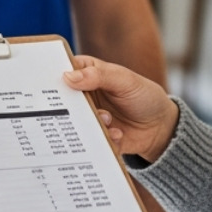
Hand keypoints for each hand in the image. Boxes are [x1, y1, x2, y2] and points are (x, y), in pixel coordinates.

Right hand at [63, 56, 179, 161]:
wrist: (160, 127)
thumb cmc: (144, 96)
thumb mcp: (125, 80)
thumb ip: (99, 76)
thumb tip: (68, 77)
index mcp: (87, 74)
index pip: (63, 71)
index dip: (54, 77)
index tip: (50, 84)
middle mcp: (83, 96)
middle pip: (63, 100)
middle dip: (67, 105)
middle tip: (75, 107)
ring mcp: (88, 117)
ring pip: (74, 122)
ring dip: (90, 121)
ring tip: (107, 119)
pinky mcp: (95, 136)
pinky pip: (89, 140)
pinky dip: (102, 137)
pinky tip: (117, 133)